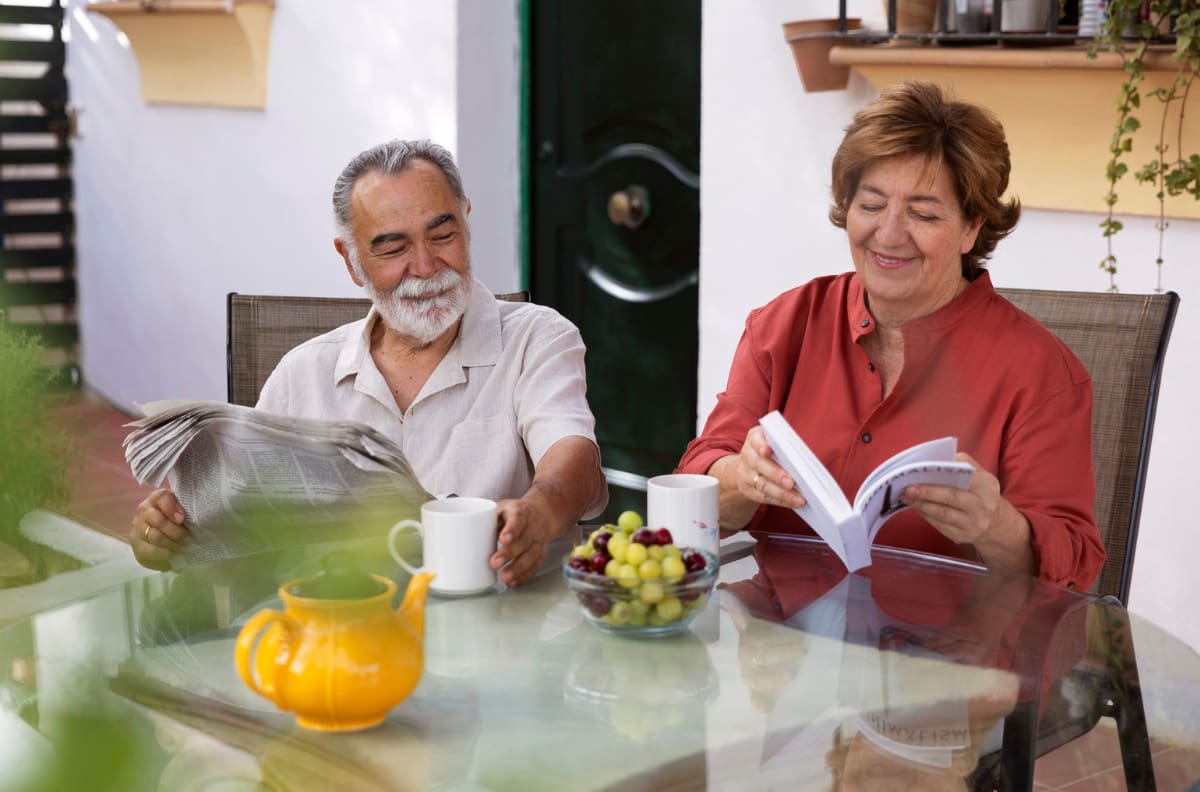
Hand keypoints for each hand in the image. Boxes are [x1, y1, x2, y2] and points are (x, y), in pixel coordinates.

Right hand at [130, 487, 189, 570]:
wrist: (163, 543)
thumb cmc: (178, 524)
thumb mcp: (184, 513)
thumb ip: (189, 510)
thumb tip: (203, 515)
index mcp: (157, 499)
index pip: (162, 497)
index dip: (172, 507)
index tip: (182, 519)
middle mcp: (144, 510)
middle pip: (159, 520)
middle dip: (176, 531)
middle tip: (187, 538)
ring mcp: (137, 527)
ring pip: (154, 536)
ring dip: (171, 543)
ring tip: (183, 547)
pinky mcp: (136, 544)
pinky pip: (148, 550)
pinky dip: (163, 553)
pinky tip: (171, 554)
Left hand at [490, 498, 556, 586]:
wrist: (541, 514)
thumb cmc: (514, 513)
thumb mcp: (501, 509)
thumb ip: (486, 521)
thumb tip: (464, 535)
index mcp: (520, 513)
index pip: (518, 520)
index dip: (511, 530)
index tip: (503, 539)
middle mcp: (532, 527)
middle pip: (524, 541)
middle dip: (509, 553)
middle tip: (494, 563)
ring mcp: (538, 541)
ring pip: (532, 555)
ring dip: (518, 568)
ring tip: (505, 577)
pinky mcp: (540, 554)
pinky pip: (534, 566)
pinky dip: (524, 576)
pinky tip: (513, 582)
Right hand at [736, 426, 806, 509]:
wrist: (748, 467)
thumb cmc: (770, 452)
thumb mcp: (773, 441)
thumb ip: (786, 445)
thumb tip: (805, 457)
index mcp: (754, 438)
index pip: (755, 440)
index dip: (761, 445)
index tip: (768, 450)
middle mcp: (748, 456)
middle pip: (759, 464)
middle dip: (776, 474)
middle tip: (791, 482)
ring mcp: (746, 474)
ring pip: (763, 484)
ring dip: (782, 493)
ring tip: (798, 498)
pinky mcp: (749, 490)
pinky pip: (765, 497)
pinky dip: (781, 500)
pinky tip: (794, 502)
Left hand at [900, 452, 1033, 573]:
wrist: (997, 525)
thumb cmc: (982, 495)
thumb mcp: (982, 476)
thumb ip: (964, 464)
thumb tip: (939, 458)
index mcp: (987, 486)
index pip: (965, 478)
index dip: (943, 475)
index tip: (923, 471)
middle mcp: (982, 507)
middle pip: (952, 498)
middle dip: (927, 493)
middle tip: (908, 488)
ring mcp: (972, 524)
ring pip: (943, 514)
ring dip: (922, 505)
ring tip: (907, 496)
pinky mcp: (961, 537)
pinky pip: (939, 526)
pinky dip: (926, 515)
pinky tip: (917, 507)